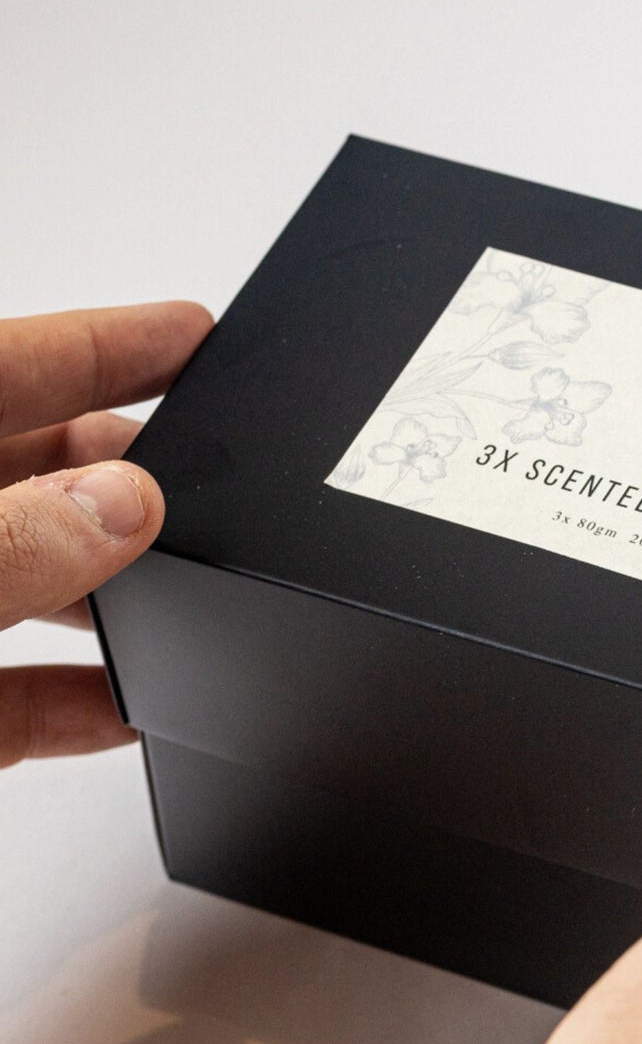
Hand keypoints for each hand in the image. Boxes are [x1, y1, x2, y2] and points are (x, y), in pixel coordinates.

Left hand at [0, 302, 211, 766]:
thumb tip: (123, 504)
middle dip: (127, 466)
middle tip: (217, 469)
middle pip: (30, 470)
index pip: (3, 368)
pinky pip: (6, 699)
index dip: (103, 343)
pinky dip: (70, 703)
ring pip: (24, 579)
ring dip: (108, 588)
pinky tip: (128, 710)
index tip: (194, 333)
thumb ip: (5, 546)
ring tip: (189, 588)